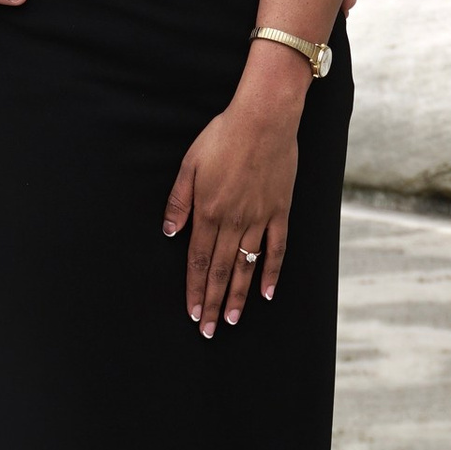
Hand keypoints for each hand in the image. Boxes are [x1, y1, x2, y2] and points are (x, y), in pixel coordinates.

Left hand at [163, 56, 303, 333]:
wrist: (264, 119)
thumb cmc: (223, 136)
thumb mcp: (189, 164)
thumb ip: (179, 201)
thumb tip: (170, 232)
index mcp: (207, 211)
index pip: (197, 261)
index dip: (194, 290)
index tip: (192, 313)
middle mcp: (233, 221)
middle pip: (219, 271)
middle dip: (212, 303)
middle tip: (209, 330)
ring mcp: (259, 218)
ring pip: (246, 266)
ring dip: (237, 296)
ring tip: (231, 320)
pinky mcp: (280, 211)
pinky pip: (276, 249)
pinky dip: (272, 272)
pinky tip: (267, 293)